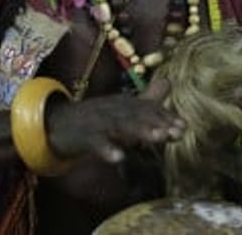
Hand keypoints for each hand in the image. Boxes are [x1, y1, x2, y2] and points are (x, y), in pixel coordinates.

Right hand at [45, 77, 184, 163]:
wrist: (58, 124)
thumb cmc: (97, 118)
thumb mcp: (123, 106)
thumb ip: (147, 98)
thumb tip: (169, 82)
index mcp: (126, 105)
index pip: (148, 109)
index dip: (166, 117)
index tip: (183, 127)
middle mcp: (115, 109)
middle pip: (138, 115)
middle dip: (158, 123)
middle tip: (177, 132)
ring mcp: (99, 122)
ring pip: (121, 126)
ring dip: (140, 131)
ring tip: (158, 138)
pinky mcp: (84, 136)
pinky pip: (96, 142)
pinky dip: (107, 149)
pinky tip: (118, 158)